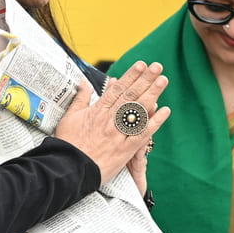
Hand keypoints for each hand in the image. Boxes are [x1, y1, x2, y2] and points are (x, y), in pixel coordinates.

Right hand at [55, 61, 170, 184]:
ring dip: (152, 94)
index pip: (118, 89)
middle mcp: (110, 119)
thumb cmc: (68, 144)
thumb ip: (80, 98)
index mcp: (98, 110)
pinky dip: (155, 122)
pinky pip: (143, 134)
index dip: (131, 75)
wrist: (68, 168)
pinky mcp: (124, 150)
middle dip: (145, 79)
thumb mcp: (70, 117)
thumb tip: (83, 82)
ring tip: (163, 80)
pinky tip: (165, 111)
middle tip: (157, 66)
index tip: (141, 65)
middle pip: (131, 95)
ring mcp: (118, 134)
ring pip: (138, 110)